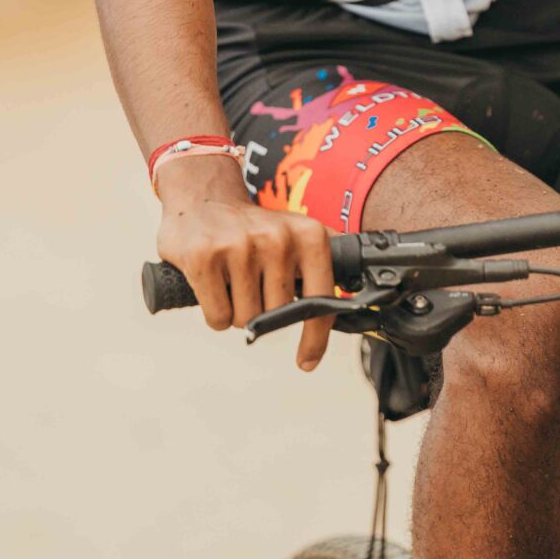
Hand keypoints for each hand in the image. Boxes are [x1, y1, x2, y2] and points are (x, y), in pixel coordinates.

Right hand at [155, 154, 335, 370]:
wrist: (204, 197)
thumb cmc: (255, 228)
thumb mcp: (298, 233)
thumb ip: (325, 263)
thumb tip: (355, 299)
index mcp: (308, 235)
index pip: (320, 302)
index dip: (315, 338)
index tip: (307, 361)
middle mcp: (277, 239)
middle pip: (276, 317)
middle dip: (262, 312)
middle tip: (251, 284)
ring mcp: (239, 246)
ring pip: (245, 320)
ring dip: (237, 311)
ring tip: (232, 280)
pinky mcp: (204, 257)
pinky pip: (218, 317)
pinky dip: (215, 312)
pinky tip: (213, 284)